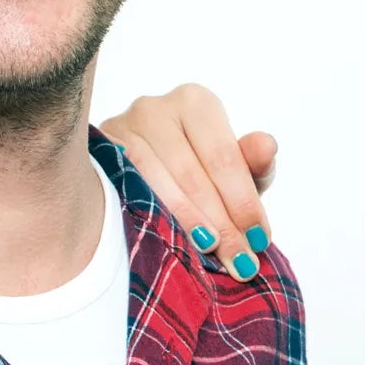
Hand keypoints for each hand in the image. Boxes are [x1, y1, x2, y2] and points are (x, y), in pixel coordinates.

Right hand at [98, 84, 275, 278]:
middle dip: (221, 224)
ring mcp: (120, 129)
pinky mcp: (97, 155)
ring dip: (187, 225)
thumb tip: (267, 146)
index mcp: (195, 103)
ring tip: (211, 255)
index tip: (259, 239)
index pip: (224, 157)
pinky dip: (151, 217)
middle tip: (240, 262)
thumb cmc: (199, 169)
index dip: (243, 201)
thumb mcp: (232, 169)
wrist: (145, 172)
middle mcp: (155, 108)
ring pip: (156, 184)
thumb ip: (252, 161)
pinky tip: (169, 240)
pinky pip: (125, 190)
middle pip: (191, 174)